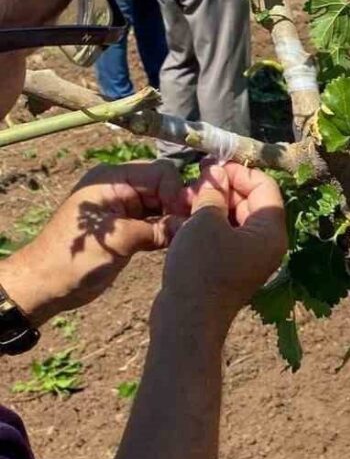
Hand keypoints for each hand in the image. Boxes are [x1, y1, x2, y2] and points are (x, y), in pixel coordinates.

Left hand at [0, 161, 187, 325]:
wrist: (47, 285)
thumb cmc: (74, 259)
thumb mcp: (120, 241)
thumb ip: (158, 230)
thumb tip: (193, 227)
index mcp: (112, 180)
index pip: (161, 172)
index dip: (177, 192)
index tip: (184, 218)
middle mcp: (121, 189)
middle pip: (165, 188)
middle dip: (179, 206)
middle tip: (191, 229)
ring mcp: (125, 209)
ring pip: (164, 206)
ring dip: (175, 220)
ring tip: (185, 238)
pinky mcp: (130, 228)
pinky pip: (158, 222)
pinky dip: (168, 231)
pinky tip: (176, 243)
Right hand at [159, 163, 286, 330]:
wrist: (187, 319)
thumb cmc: (201, 268)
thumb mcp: (205, 221)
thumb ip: (214, 193)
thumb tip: (216, 173)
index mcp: (271, 232)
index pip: (265, 187)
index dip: (241, 172)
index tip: (214, 164)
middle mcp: (266, 243)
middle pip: (252, 201)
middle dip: (226, 186)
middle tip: (198, 177)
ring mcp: (249, 256)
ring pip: (235, 217)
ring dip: (214, 202)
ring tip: (188, 193)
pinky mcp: (230, 266)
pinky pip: (225, 234)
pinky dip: (209, 221)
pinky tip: (187, 213)